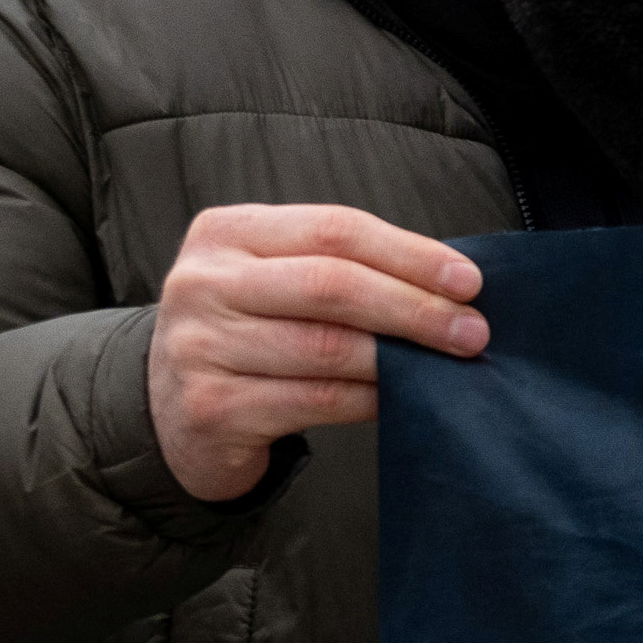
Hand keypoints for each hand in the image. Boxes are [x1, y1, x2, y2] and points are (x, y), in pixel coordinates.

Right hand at [147, 201, 488, 501]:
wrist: (169, 413)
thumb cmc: (246, 334)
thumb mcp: (273, 280)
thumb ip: (340, 269)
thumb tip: (448, 284)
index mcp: (225, 232)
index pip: (334, 230)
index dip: (409, 253)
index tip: (468, 280)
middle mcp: (204, 282)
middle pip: (332, 285)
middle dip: (414, 308)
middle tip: (472, 331)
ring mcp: (201, 346)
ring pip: (326, 347)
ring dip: (399, 359)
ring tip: (445, 365)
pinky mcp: (211, 407)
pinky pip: (315, 400)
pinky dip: (368, 399)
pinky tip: (396, 398)